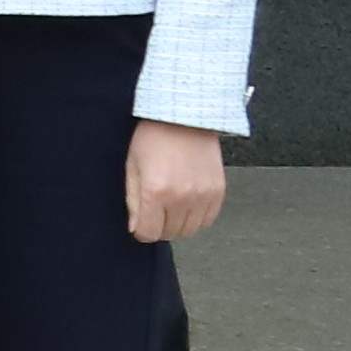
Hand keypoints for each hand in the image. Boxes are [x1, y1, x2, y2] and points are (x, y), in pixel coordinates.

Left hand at [125, 118, 228, 245]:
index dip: (141, 230)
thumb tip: (135, 227)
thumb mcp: (132, 166)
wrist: (186, 117)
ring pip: (190, 230)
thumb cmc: (154, 137)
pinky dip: (197, 218)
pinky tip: (187, 203)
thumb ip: (133, 200)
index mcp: (156, 191)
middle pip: (170, 233)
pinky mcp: (218, 192)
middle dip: (159, 226)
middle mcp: (182, 197)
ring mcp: (203, 196)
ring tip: (171, 206)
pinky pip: (208, 220)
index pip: (149, 232)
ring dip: (178, 224)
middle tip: (155, 211)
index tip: (141, 223)